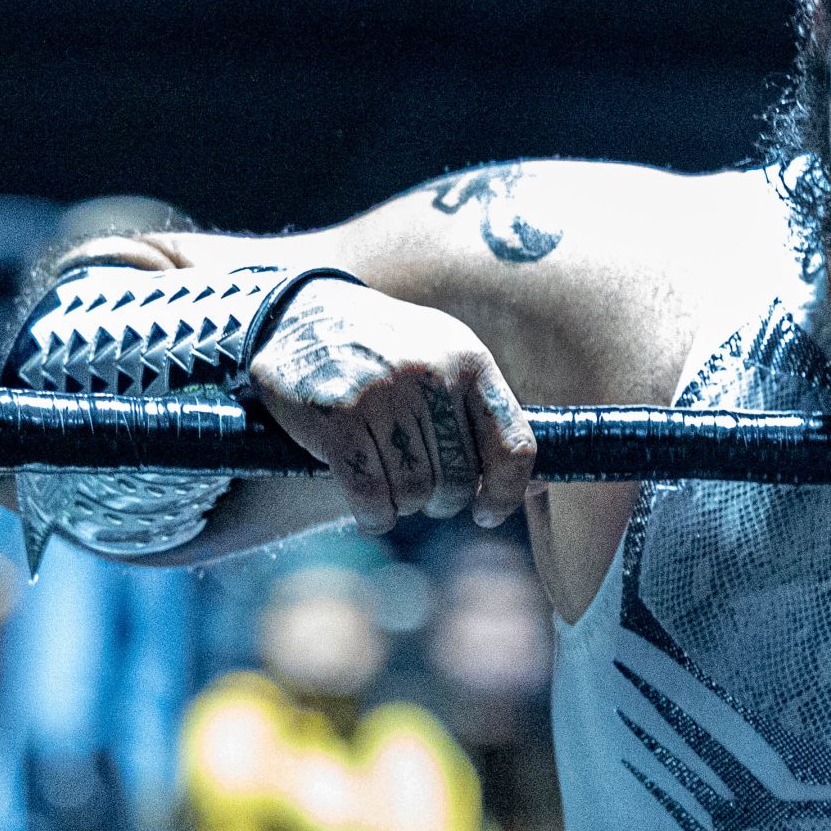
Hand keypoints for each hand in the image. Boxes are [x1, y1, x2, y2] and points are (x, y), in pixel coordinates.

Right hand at [247, 281, 536, 532]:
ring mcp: (382, 394)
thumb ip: (483, 414)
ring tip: (391, 492)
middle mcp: (431, 375)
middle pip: (459, 478)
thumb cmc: (385, 349)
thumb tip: (531, 487)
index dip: (506, 493)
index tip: (487, 513)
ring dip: (404, 507)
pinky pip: (369, 494)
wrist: (299, 315)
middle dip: (442, 501)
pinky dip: (373, 515)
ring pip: (414, 491)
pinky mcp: (336, 417)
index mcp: (470, 361)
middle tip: (423, 496)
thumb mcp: (444, 357)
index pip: (513, 445)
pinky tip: (371, 511)